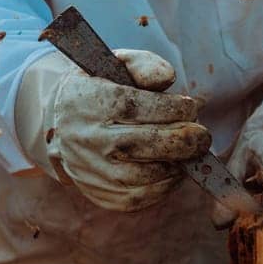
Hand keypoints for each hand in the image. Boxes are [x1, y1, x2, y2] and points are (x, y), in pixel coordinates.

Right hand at [16, 49, 210, 211]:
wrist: (59, 124)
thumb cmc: (99, 89)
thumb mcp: (115, 65)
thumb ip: (144, 65)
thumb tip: (168, 78)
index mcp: (92, 100)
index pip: (138, 106)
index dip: (174, 109)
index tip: (190, 107)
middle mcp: (89, 137)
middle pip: (145, 144)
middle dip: (184, 141)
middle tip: (203, 136)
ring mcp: (92, 169)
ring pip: (144, 177)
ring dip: (176, 167)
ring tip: (188, 154)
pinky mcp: (98, 193)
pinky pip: (138, 198)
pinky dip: (163, 187)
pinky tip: (172, 170)